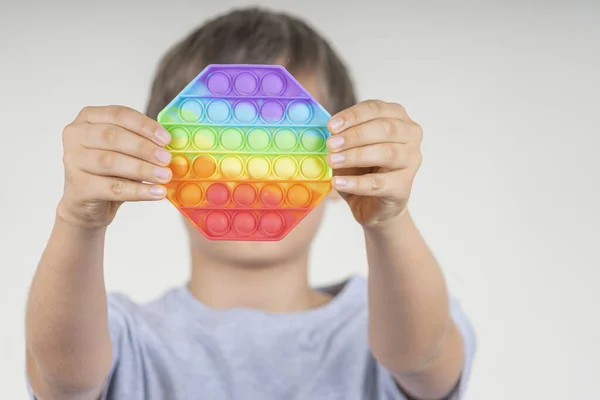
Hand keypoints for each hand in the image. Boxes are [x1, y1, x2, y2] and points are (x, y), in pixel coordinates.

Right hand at [58, 105, 172, 227]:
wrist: (87, 203)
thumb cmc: (111, 171)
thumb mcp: (126, 150)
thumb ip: (143, 142)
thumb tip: (172, 145)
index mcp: (88, 118)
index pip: (118, 114)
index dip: (144, 125)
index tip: (167, 139)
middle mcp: (75, 135)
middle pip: (113, 137)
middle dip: (144, 148)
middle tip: (167, 159)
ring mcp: (72, 160)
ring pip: (111, 162)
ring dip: (143, 169)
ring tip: (165, 176)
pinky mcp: (77, 186)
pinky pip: (112, 188)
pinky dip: (138, 191)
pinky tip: (157, 192)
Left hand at [325, 100, 422, 226]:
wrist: (373, 205)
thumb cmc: (363, 169)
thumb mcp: (350, 147)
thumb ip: (343, 136)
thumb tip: (329, 133)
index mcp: (397, 118)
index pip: (376, 109)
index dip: (353, 116)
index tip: (331, 126)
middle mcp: (410, 136)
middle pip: (385, 129)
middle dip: (355, 135)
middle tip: (331, 144)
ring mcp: (411, 161)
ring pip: (386, 153)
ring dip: (355, 156)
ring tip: (332, 161)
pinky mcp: (403, 187)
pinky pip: (379, 183)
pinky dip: (356, 183)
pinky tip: (338, 183)